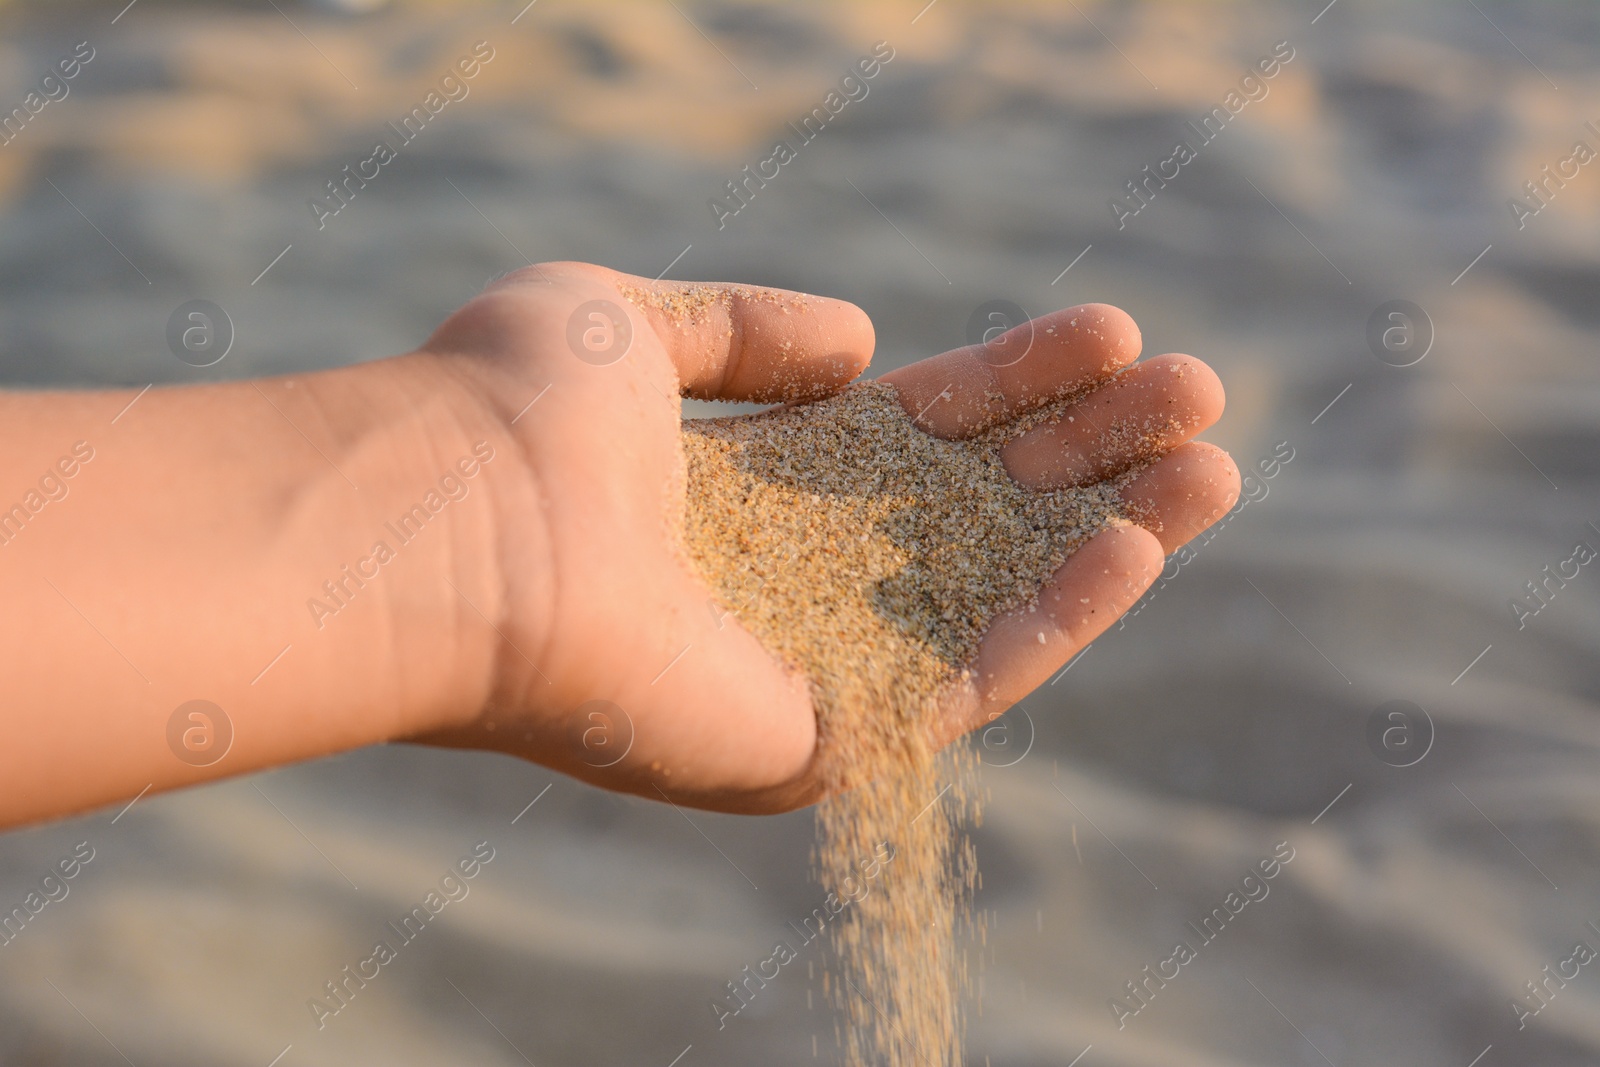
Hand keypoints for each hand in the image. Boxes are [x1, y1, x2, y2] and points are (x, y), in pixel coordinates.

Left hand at [411, 262, 1237, 812]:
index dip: (1017, 381)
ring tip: (1215, 465)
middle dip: (1089, 449)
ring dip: (1111, 533)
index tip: (1112, 333)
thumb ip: (747, 328)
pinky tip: (1138, 545)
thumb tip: (863, 347)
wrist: (452, 526)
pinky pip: (968, 681)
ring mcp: (816, 662)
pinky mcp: (827, 739)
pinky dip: (1058, 617)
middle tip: (1202, 392)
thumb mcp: (634, 325)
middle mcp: (795, 577)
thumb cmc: (518, 412)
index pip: (920, 429)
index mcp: (756, 484)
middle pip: (979, 505)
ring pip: (997, 595)